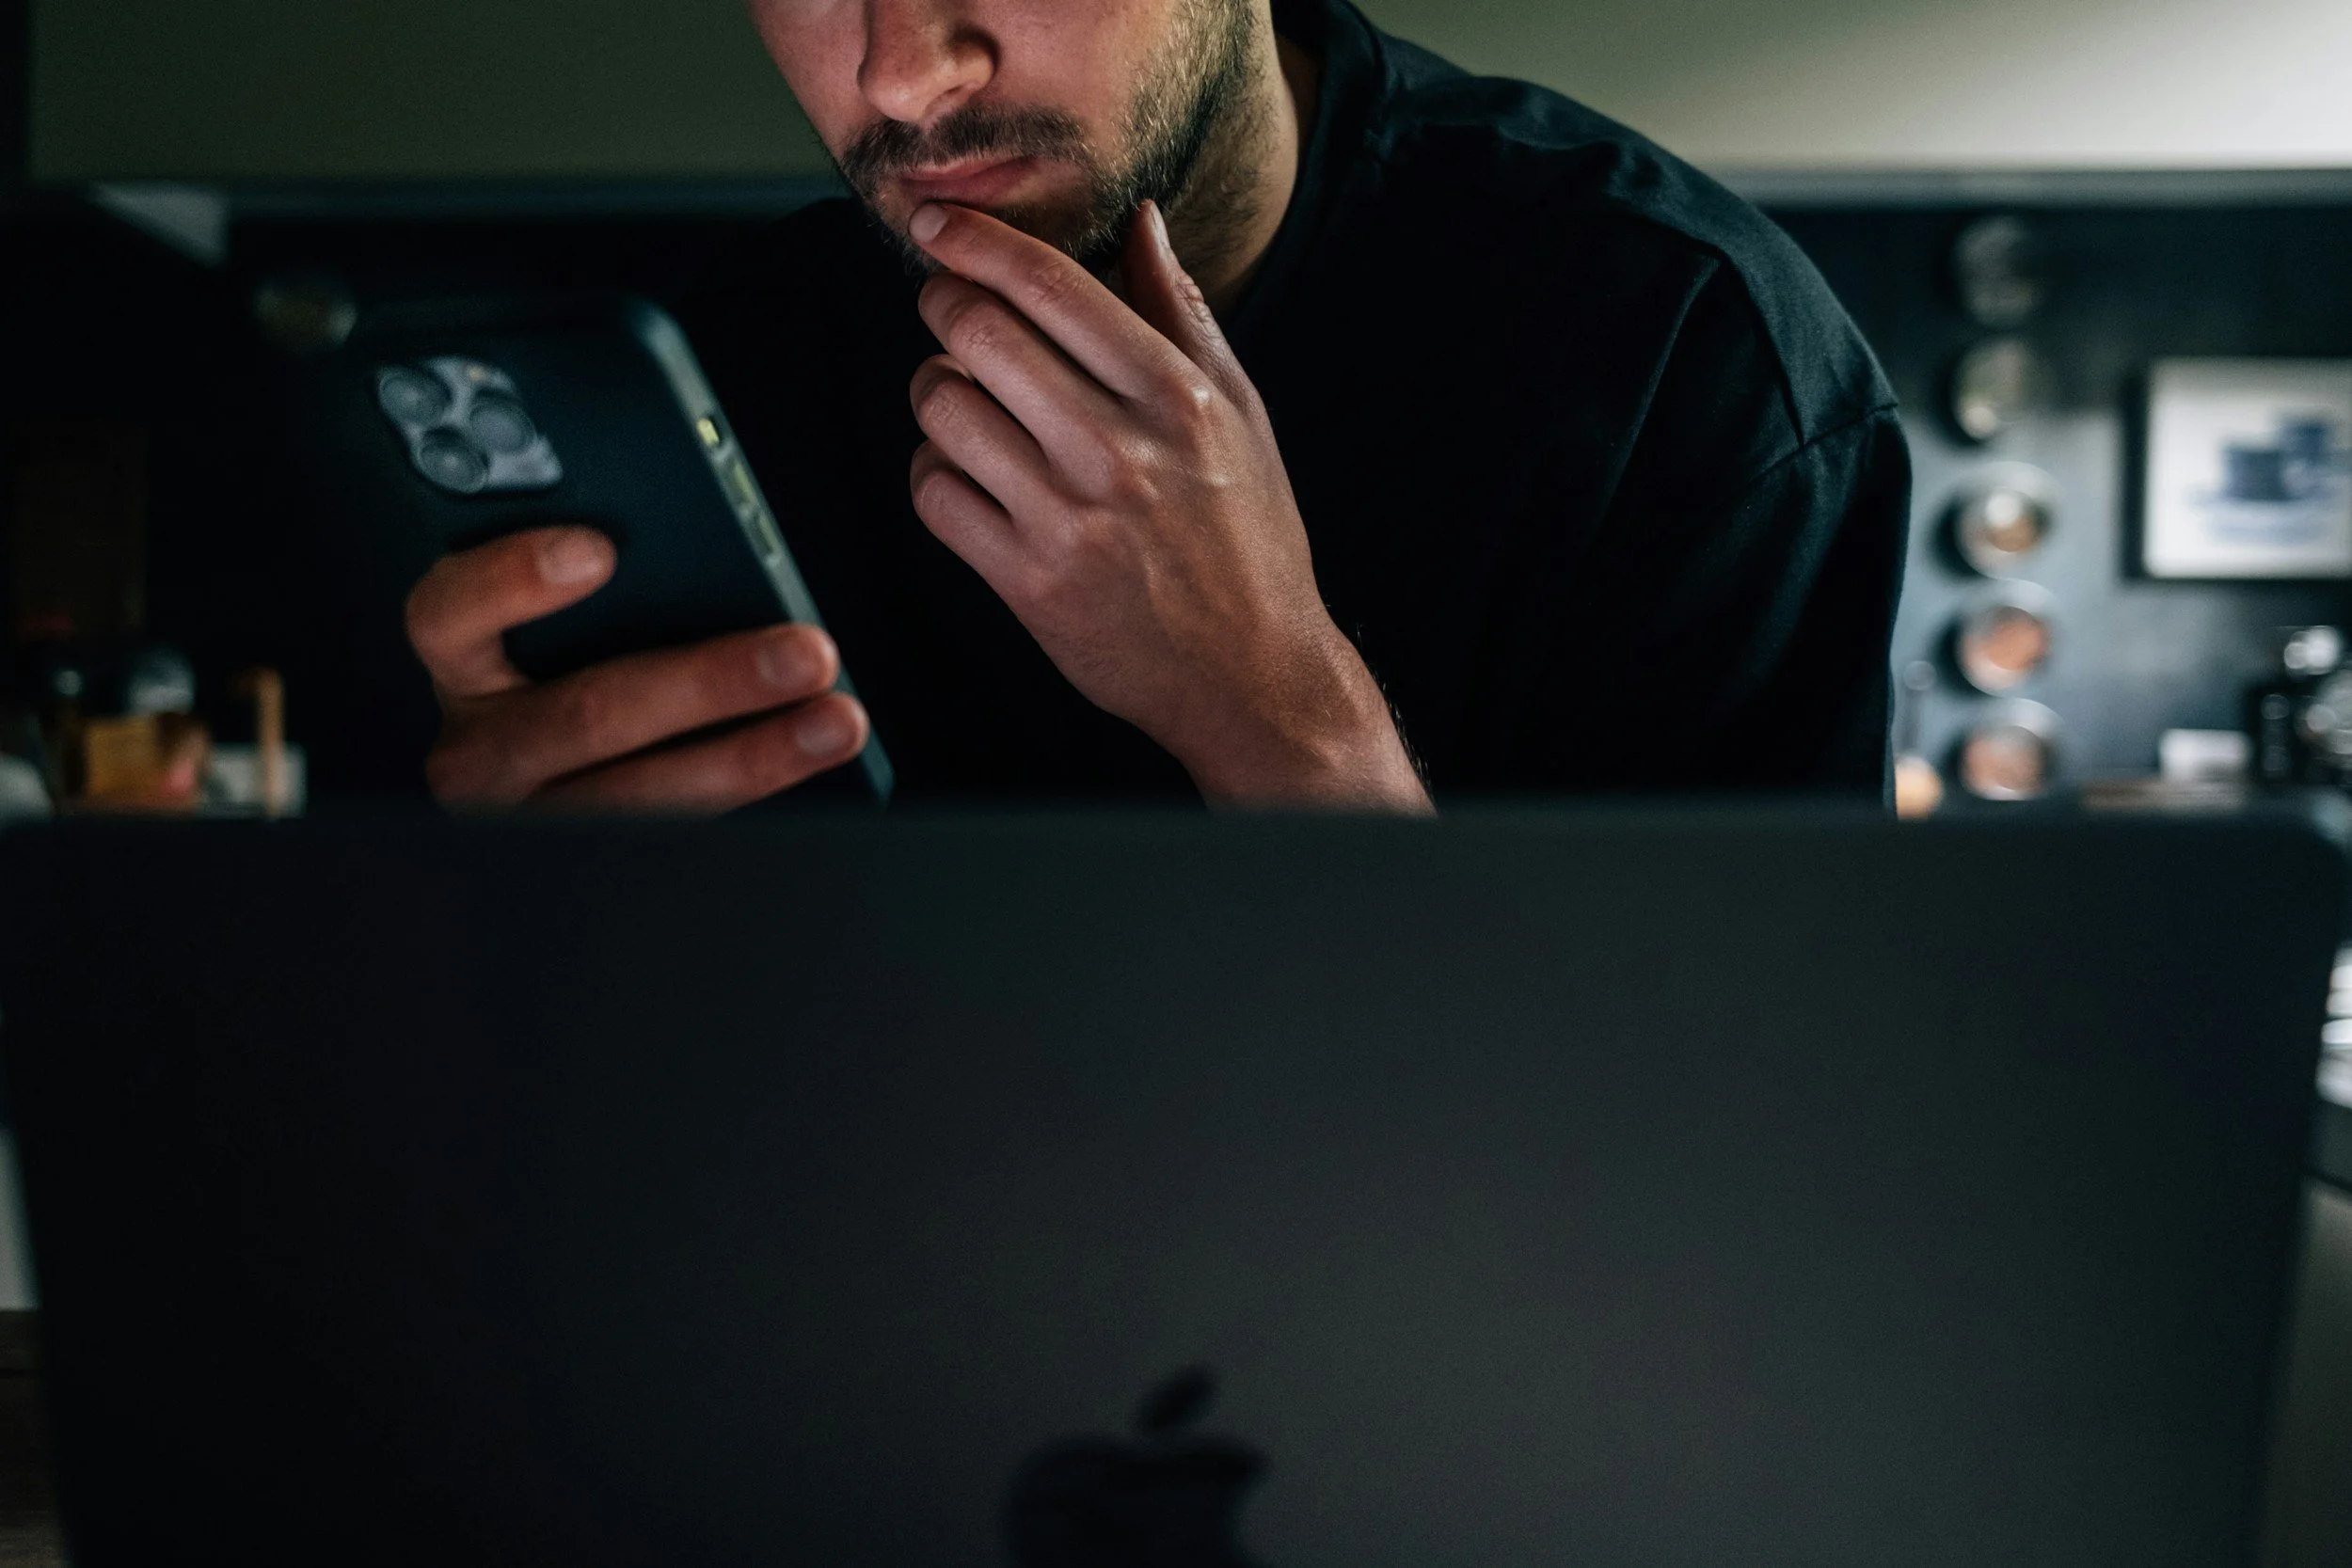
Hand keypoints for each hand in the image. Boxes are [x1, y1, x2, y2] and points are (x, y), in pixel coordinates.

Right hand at [403, 526, 868, 810]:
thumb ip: (605, 576)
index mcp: (461, 663)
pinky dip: (752, 794)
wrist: (561, 777)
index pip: (446, 614)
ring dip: (755, 755)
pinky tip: (809, 754)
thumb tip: (705, 541)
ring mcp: (532, 816)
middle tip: (806, 652)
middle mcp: (479, 749)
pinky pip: (676, 830)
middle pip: (585, 714)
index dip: (512, 580)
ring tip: (836, 719)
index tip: (598, 551)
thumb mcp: (570, 615)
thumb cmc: (577, 659)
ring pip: (642, 795)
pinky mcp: (590, 858)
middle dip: (710, 683)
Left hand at [906, 201, 1428, 811]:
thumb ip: (1184, 312)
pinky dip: (934, 471)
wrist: (1253, 677)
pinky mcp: (1028, 582)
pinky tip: (966, 472)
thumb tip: (1144, 219)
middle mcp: (1119, 451)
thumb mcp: (1242, 415)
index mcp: (1177, 397)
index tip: (939, 220)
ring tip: (965, 398)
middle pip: (977, 332)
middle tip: (944, 305)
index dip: (975, 239)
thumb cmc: (1249, 538)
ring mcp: (1068, 520)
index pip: (1049, 285)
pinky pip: (933, 493)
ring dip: (935, 389)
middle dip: (941, 302)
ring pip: (941, 408)